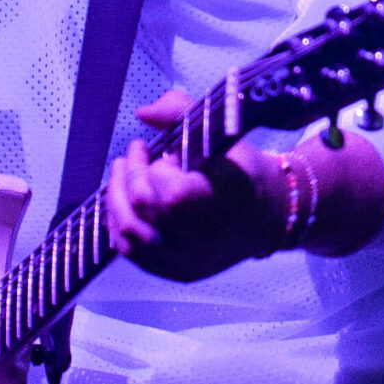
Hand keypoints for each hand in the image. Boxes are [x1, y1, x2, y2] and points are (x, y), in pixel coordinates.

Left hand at [104, 89, 290, 281]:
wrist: (266, 216)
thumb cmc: (241, 170)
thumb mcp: (221, 133)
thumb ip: (181, 112)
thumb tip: (142, 112)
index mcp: (217, 205)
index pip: (169, 191)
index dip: (159, 166)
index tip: (164, 152)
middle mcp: (199, 241)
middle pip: (141, 209)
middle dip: (130, 175)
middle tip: (134, 155)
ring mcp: (184, 261)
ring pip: (128, 233)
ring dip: (117, 197)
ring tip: (122, 174)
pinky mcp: (173, 271)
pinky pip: (131, 252)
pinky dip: (119, 223)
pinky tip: (123, 200)